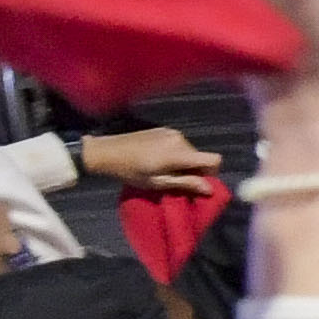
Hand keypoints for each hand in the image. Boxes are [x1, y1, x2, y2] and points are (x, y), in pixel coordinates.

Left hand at [77, 125, 223, 195]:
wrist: (105, 151)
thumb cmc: (130, 171)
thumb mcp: (158, 182)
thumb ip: (185, 183)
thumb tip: (210, 189)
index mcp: (179, 152)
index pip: (213, 159)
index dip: (212, 173)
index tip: (198, 183)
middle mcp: (180, 139)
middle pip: (200, 156)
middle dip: (194, 170)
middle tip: (176, 181)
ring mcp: (171, 132)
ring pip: (190, 151)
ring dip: (184, 162)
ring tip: (164, 170)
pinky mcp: (163, 130)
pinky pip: (179, 144)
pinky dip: (176, 154)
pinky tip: (157, 159)